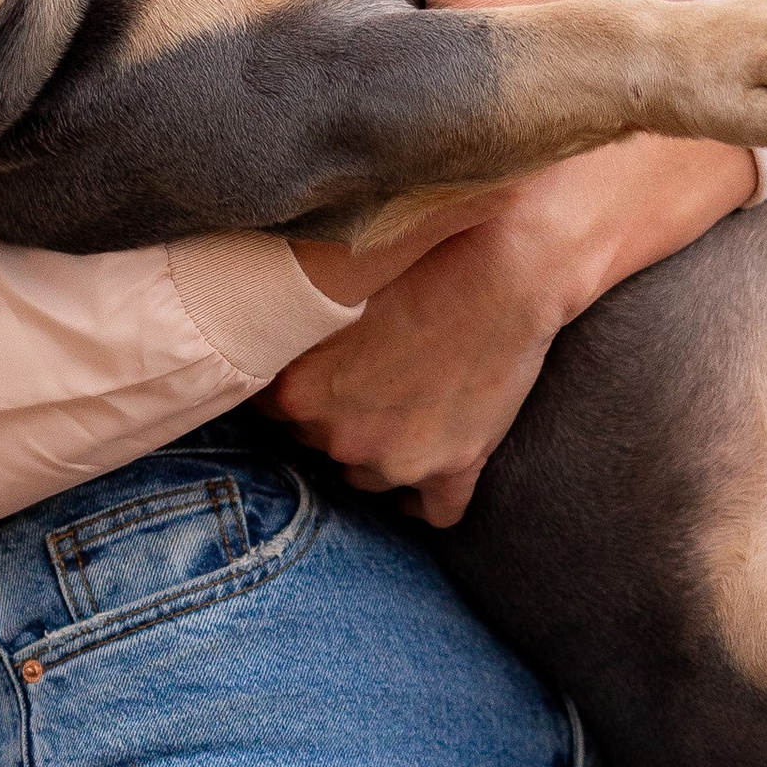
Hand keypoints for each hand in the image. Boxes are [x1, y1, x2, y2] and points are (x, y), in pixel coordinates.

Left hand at [274, 134, 755, 521]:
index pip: (272, 410)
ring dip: (385, 449)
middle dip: (342, 416)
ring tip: (409, 404)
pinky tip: (439, 459)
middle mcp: (340, 438)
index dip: (301, 381)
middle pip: (322, 445)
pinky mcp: (456, 470)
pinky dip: (434, 496)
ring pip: (373, 477)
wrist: (511, 261)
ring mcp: (400, 461)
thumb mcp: (330, 279)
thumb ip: (289, 318)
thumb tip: (254, 315)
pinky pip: (435, 513)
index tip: (324, 361)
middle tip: (373, 372)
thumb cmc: (420, 254)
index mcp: (297, 392)